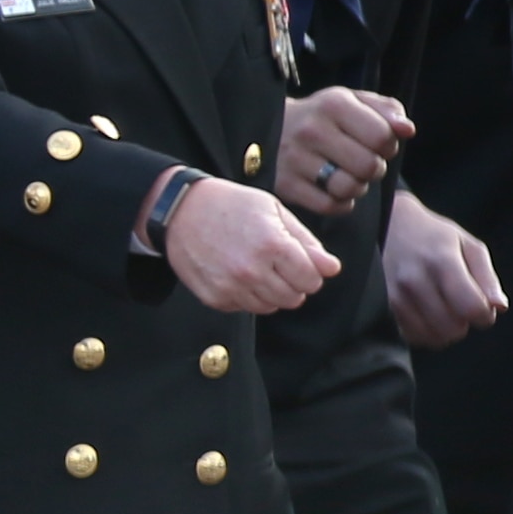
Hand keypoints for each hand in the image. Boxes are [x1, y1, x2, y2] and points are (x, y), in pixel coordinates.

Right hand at [160, 175, 338, 313]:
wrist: (180, 210)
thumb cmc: (230, 205)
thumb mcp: (274, 211)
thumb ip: (306, 242)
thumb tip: (331, 269)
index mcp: (272, 244)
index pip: (311, 280)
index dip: (310, 272)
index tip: (300, 262)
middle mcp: (252, 269)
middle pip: (293, 298)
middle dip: (293, 284)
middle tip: (278, 265)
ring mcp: (230, 286)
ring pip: (270, 307)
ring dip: (271, 292)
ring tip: (257, 269)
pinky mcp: (214, 297)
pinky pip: (244, 308)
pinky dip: (246, 296)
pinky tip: (237, 274)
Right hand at [275, 85, 411, 218]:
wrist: (267, 128)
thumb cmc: (320, 116)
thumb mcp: (352, 102)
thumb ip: (386, 110)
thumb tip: (407, 130)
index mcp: (334, 105)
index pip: (383, 136)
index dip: (388, 146)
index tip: (376, 145)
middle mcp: (312, 130)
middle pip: (369, 166)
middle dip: (374, 169)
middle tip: (362, 163)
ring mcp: (294, 159)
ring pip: (349, 188)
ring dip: (357, 187)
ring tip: (347, 176)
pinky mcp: (284, 184)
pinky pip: (329, 205)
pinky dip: (340, 203)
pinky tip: (333, 190)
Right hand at [378, 189, 506, 347]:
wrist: (388, 226)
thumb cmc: (434, 237)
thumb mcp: (468, 246)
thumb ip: (487, 277)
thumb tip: (499, 307)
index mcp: (442, 261)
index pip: (472, 308)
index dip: (485, 315)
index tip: (482, 307)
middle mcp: (414, 280)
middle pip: (453, 328)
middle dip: (464, 323)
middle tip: (459, 306)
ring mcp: (394, 295)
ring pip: (432, 337)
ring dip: (444, 330)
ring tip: (443, 310)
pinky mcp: (382, 306)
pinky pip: (412, 337)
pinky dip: (425, 332)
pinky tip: (426, 315)